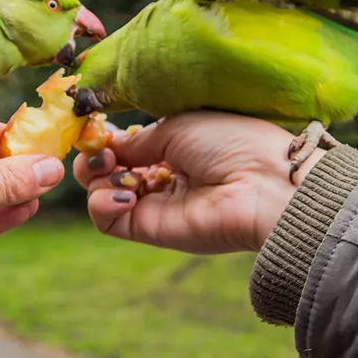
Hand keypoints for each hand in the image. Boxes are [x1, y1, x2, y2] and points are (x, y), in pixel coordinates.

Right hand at [74, 112, 323, 254]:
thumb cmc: (232, 143)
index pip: (125, 146)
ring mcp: (155, 206)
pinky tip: (125, 191)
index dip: (106, 138)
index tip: (95, 127)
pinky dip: (102, 203)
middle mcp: (163, 178)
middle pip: (107, 171)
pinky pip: (108, 221)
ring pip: (101, 195)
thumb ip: (137, 140)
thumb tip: (107, 145)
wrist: (263, 184)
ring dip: (95, 178)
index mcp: (175, 148)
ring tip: (112, 167)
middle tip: (102, 150)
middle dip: (94, 157)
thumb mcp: (178, 126)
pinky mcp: (150, 231)